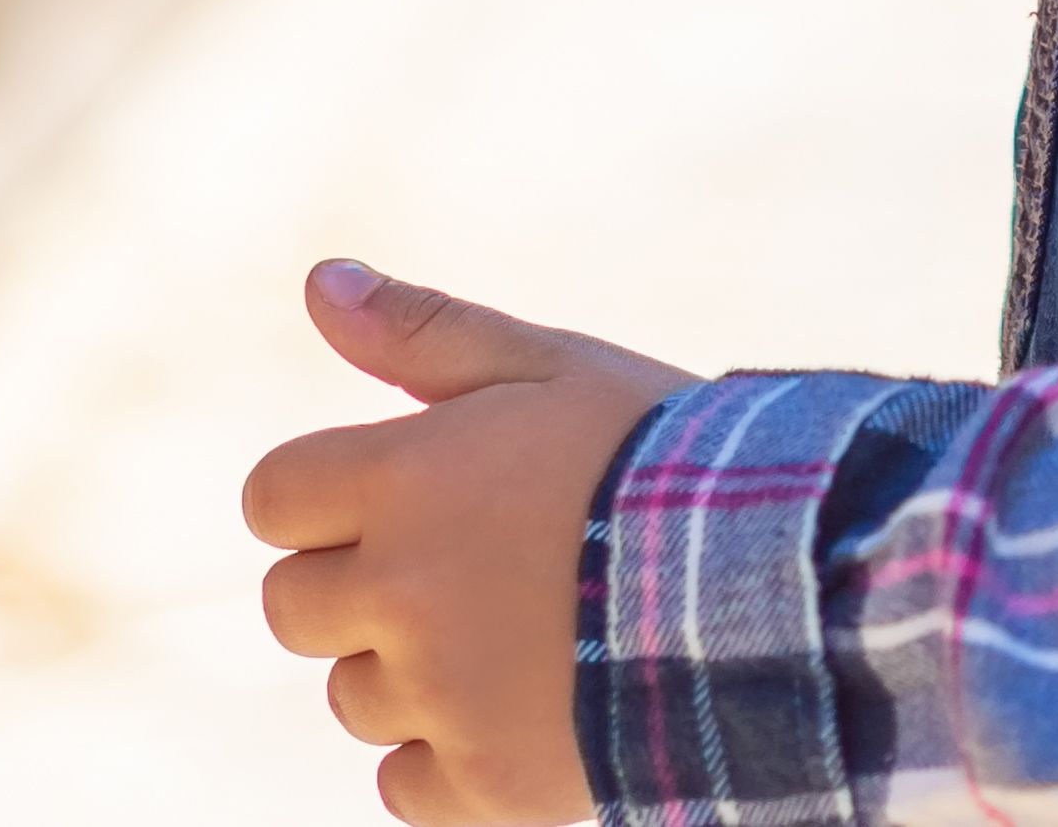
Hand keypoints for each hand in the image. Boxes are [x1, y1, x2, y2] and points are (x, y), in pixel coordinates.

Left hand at [241, 258, 694, 823]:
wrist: (783, 581)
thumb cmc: (663, 455)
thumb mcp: (551, 367)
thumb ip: (425, 333)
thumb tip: (322, 281)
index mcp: (404, 480)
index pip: (273, 499)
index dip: (324, 498)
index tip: (392, 499)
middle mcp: (402, 593)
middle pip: (293, 607)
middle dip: (355, 588)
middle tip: (459, 571)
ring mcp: (442, 699)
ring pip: (354, 699)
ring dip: (409, 675)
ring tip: (516, 638)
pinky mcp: (490, 785)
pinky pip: (406, 786)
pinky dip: (448, 761)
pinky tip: (522, 710)